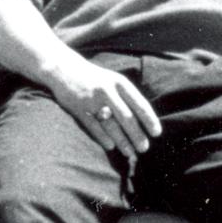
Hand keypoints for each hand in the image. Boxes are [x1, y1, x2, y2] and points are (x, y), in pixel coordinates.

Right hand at [43, 55, 161, 160]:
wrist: (64, 69)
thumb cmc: (96, 79)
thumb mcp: (114, 81)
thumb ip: (127, 98)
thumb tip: (144, 120)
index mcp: (120, 83)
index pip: (139, 103)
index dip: (149, 119)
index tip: (157, 133)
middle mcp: (107, 90)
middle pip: (126, 117)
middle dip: (137, 134)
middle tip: (144, 148)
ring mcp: (92, 100)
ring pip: (110, 125)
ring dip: (122, 140)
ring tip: (130, 153)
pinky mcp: (78, 108)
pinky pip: (93, 126)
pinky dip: (102, 137)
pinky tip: (111, 147)